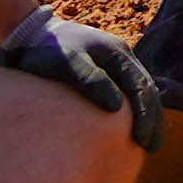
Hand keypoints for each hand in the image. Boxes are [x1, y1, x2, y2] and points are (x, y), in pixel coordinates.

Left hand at [2, 8, 165, 151]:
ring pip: (142, 91)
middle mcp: (123, 57)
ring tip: (145, 143)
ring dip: (147, 116)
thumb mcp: (66, 61)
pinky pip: (128, 91)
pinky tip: (129, 126)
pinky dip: (134, 110)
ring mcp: (117, 62)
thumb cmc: (47, 49)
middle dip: (152, 120)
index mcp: (118, 53)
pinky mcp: (106, 70)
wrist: (30, 34)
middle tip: (150, 148)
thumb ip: (90, 79)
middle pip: (147, 91)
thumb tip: (116, 106)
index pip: (142, 88)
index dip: (146, 115)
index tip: (142, 141)